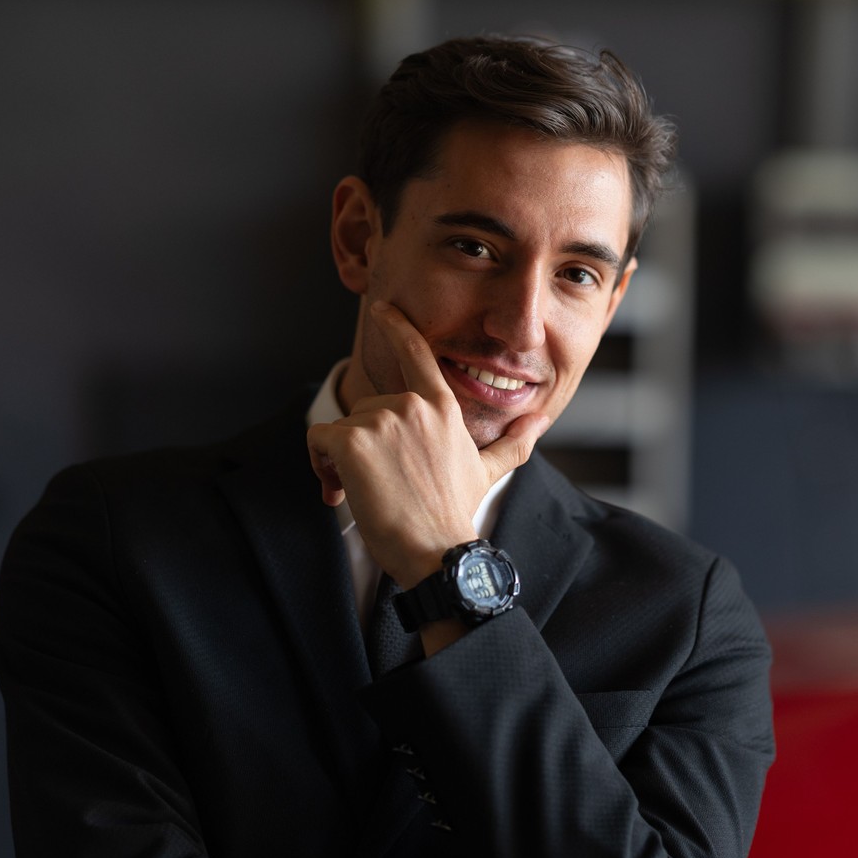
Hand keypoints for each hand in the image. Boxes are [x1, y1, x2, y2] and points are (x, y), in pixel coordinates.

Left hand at [305, 303, 549, 586]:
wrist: (437, 549)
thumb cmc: (457, 513)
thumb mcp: (488, 470)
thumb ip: (514, 440)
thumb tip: (540, 418)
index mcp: (442, 407)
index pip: (416, 353)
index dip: (397, 326)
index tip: (382, 308)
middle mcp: (411, 405)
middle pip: (366, 409)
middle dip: (362, 444)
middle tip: (374, 484)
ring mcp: (381, 420)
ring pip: (340, 426)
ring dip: (339, 460)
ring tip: (360, 492)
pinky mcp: (352, 440)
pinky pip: (318, 440)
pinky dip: (319, 464)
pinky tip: (338, 489)